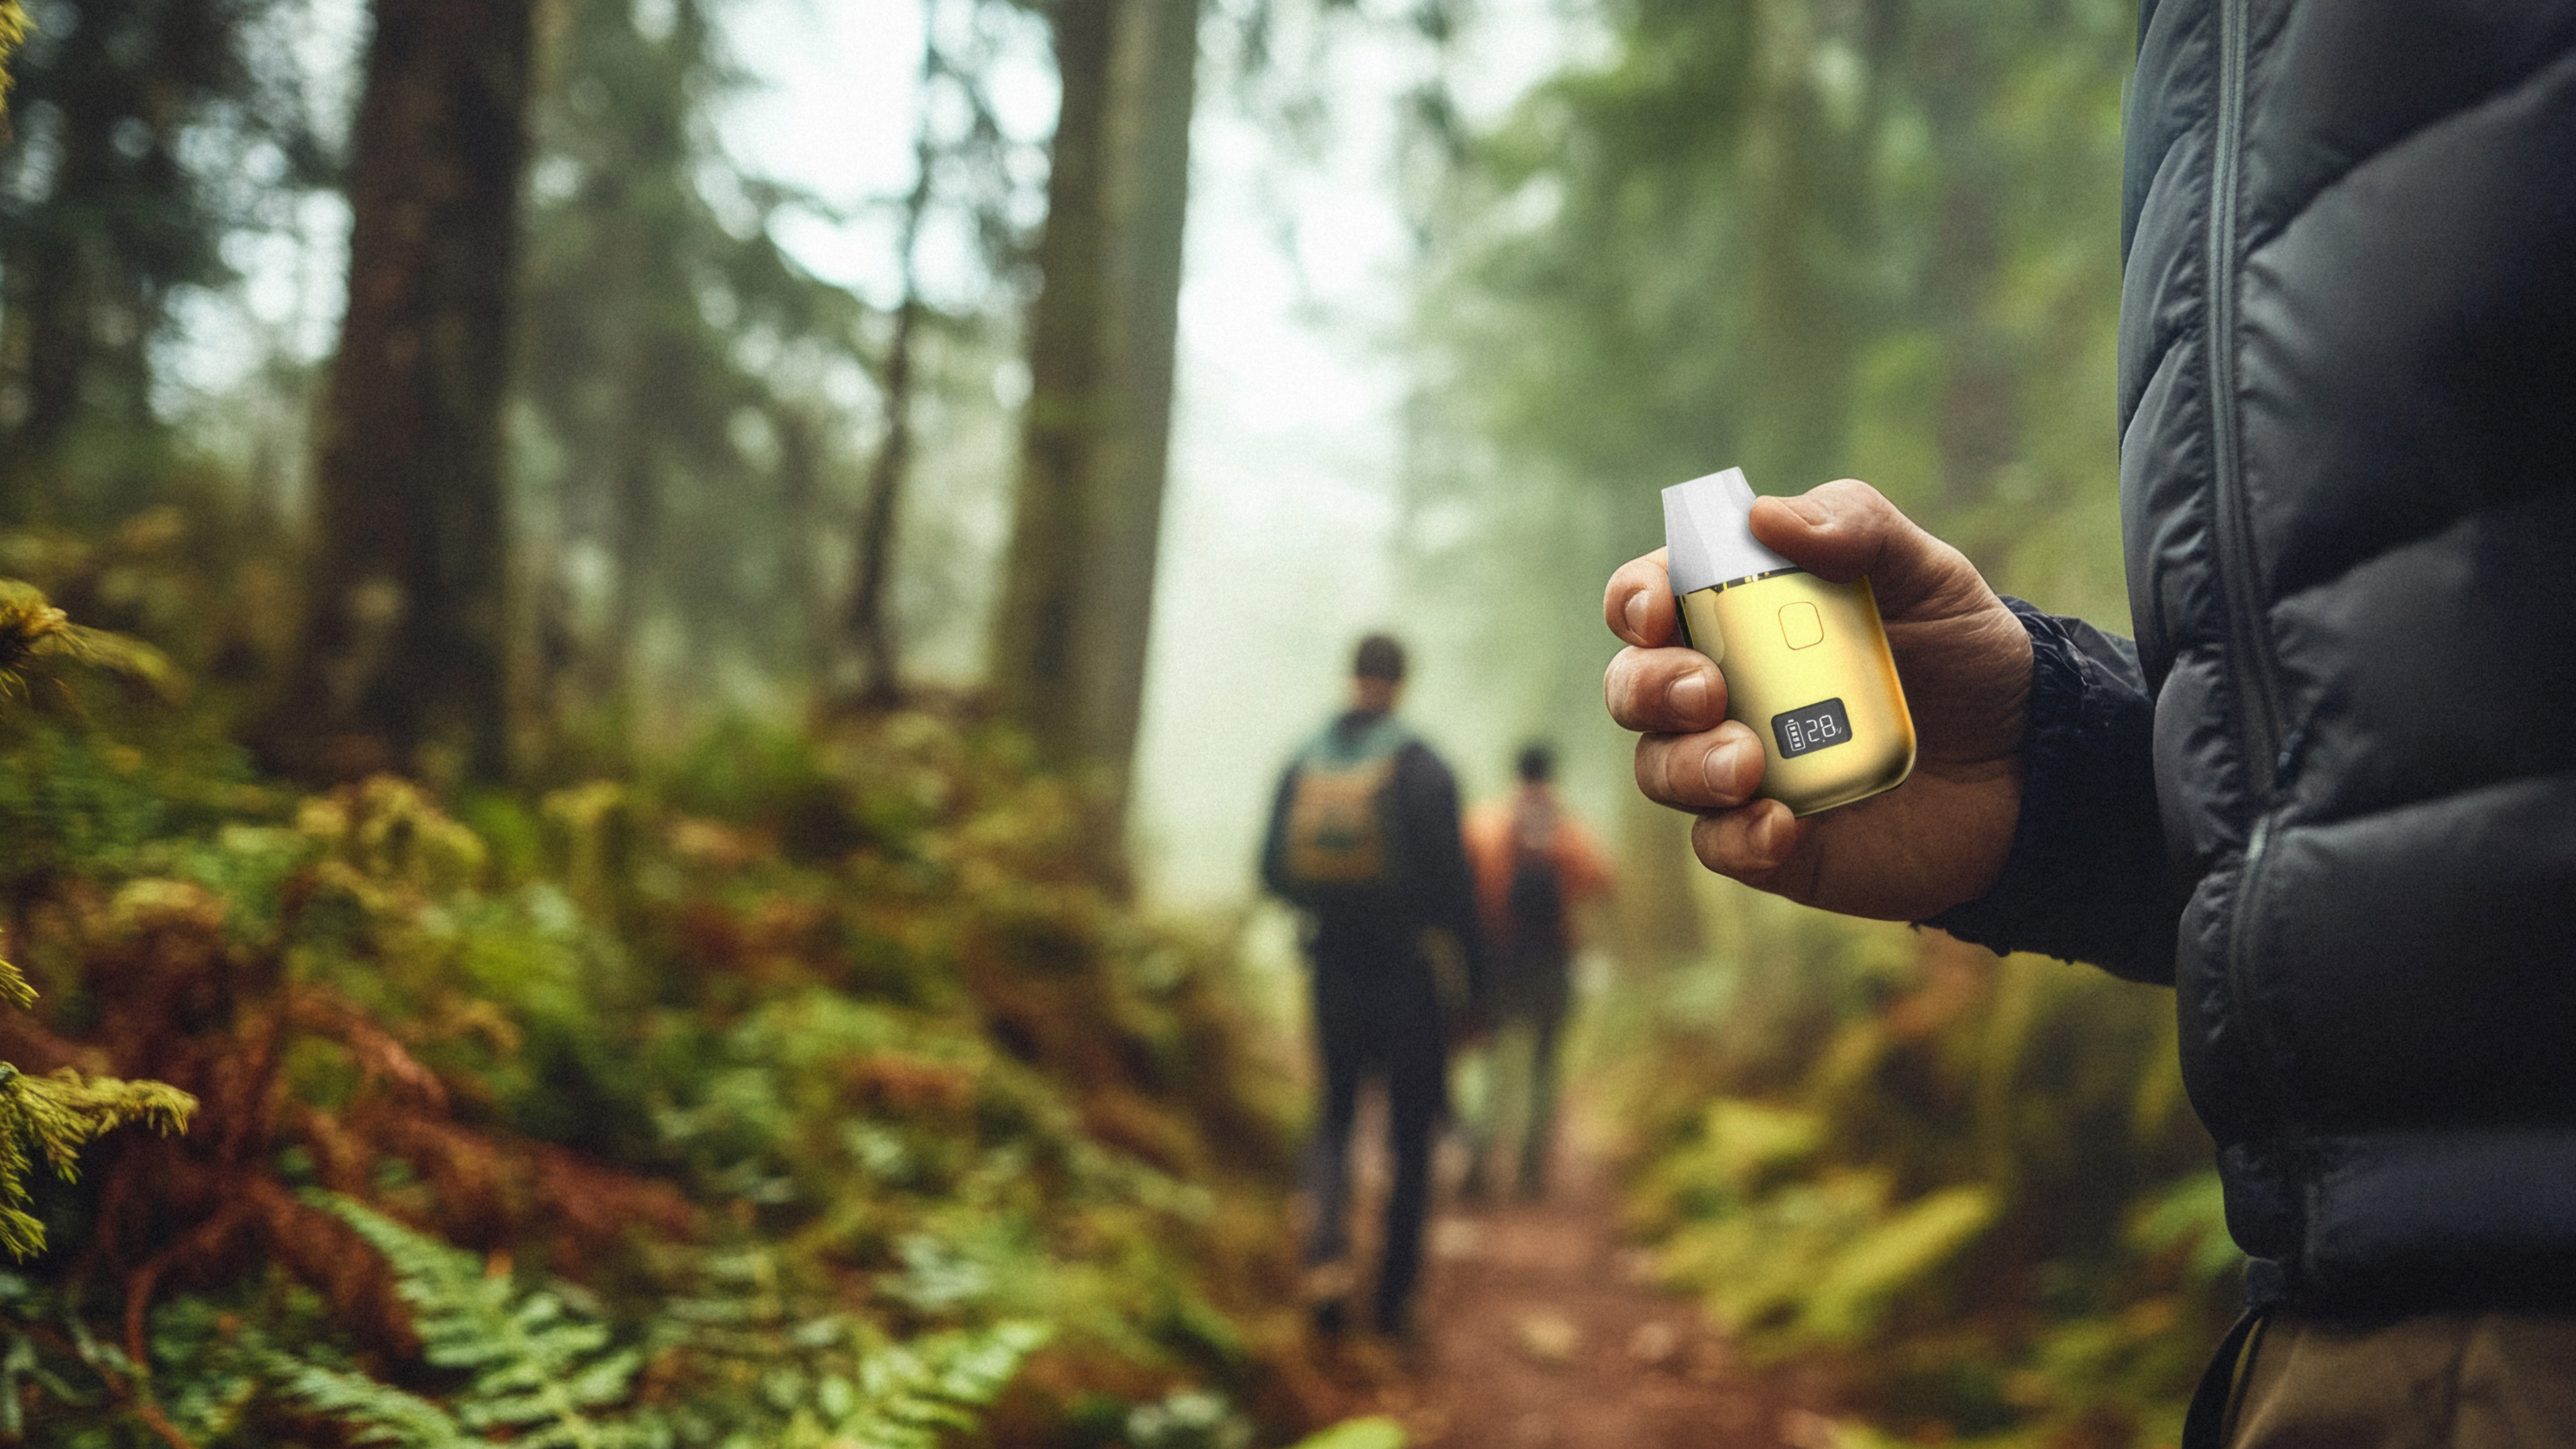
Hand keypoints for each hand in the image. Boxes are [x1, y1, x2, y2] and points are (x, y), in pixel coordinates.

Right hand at [1601, 479, 2031, 920]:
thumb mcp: (1929, 574)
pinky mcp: (1770, 843)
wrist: (2032, 767)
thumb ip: (1856, 526)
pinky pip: (1717, 845)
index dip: (1634, 601)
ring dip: (1688, 764)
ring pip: (1660, 769)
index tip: (1656, 609)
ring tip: (1750, 765)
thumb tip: (1761, 515)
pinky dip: (1736, 837)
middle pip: (1634, 688)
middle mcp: (1724, 693)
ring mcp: (1742, 771)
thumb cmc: (1967, 657)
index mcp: (1741, 618)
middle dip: (1649, 687)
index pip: (1650, 600)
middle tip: (1707, 690)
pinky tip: (1782, 824)